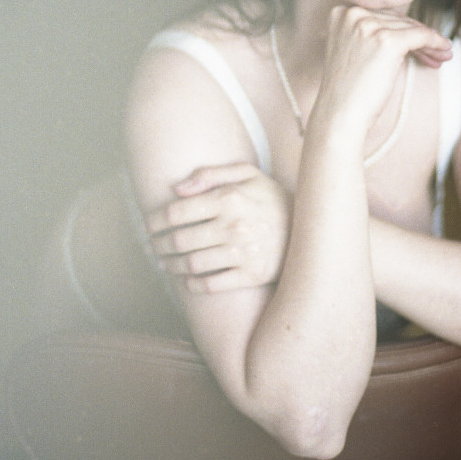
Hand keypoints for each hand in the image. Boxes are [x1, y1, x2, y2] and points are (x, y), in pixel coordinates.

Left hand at [145, 163, 291, 292]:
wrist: (313, 228)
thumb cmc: (273, 198)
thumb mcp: (249, 174)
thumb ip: (211, 175)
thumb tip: (177, 189)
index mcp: (230, 198)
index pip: (178, 212)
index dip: (155, 220)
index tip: (147, 225)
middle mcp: (234, 226)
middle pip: (179, 240)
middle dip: (157, 245)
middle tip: (151, 247)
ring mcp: (243, 253)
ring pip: (191, 264)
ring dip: (170, 266)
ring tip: (164, 263)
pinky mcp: (251, 275)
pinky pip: (211, 284)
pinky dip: (192, 284)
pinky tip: (186, 280)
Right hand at [312, 5, 452, 139]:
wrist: (340, 115)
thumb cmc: (347, 91)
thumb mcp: (353, 51)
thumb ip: (369, 34)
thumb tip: (406, 29)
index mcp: (341, 13)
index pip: (382, 16)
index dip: (402, 30)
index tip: (416, 44)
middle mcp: (353, 14)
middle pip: (397, 21)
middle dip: (417, 37)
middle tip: (435, 51)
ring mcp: (369, 26)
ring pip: (411, 28)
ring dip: (430, 42)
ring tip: (442, 55)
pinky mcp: (388, 41)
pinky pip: (421, 36)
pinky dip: (436, 42)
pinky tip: (445, 51)